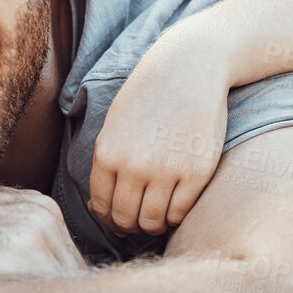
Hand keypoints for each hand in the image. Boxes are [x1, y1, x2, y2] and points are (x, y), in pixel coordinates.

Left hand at [89, 32, 230, 235]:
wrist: (190, 67)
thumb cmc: (151, 95)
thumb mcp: (115, 124)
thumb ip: (106, 164)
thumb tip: (96, 208)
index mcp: (107, 153)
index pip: (102, 205)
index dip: (109, 218)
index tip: (119, 217)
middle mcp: (133, 165)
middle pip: (126, 218)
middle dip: (130, 225)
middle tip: (139, 220)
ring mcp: (166, 170)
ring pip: (153, 221)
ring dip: (153, 225)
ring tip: (158, 215)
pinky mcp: (197, 172)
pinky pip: (180, 212)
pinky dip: (176, 216)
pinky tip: (176, 204)